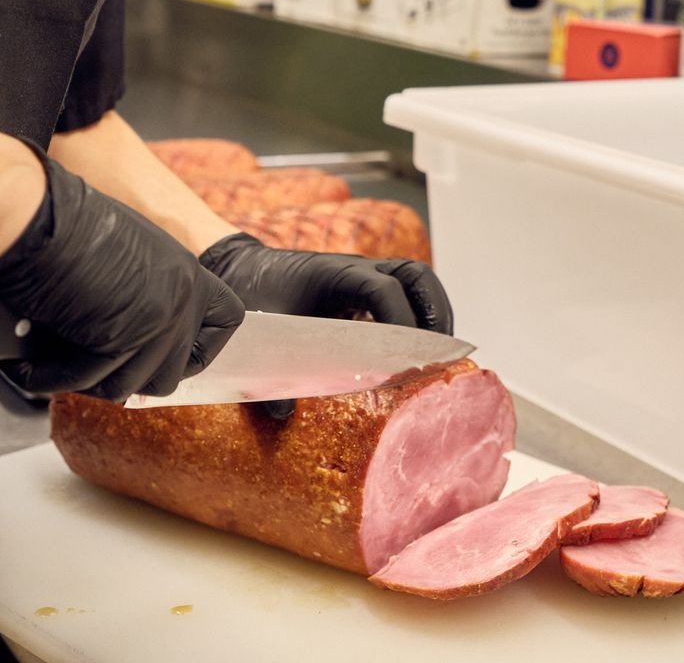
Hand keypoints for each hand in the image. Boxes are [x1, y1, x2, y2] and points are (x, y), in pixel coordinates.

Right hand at [0, 148, 243, 400]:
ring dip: (87, 382)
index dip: (196, 349)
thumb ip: (146, 292)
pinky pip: (89, 382)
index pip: (225, 323)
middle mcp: (182, 297)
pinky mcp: (121, 339)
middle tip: (89, 364)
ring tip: (53, 364)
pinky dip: (53, 380)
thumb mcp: (128, 256)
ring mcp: (156, 320)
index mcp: (188, 272)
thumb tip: (136, 340)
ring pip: (128, 387)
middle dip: (127, 376)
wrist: (38, 218)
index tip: (165, 355)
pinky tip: (33, 369)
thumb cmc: (66, 227)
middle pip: (170, 374)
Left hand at [198, 233, 453, 420]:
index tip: (406, 358)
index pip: (383, 288)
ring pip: (416, 282)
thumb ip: (270, 370)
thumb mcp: (260, 331)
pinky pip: (404, 295)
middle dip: (435, 313)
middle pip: (415, 276)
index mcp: (335, 273)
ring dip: (433, 314)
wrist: (243, 268)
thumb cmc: (254, 293)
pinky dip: (418, 318)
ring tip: (437, 356)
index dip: (401, 320)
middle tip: (439, 355)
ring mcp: (365, 277)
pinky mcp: (365, 291)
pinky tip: (412, 355)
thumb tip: (285, 415)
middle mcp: (358, 270)